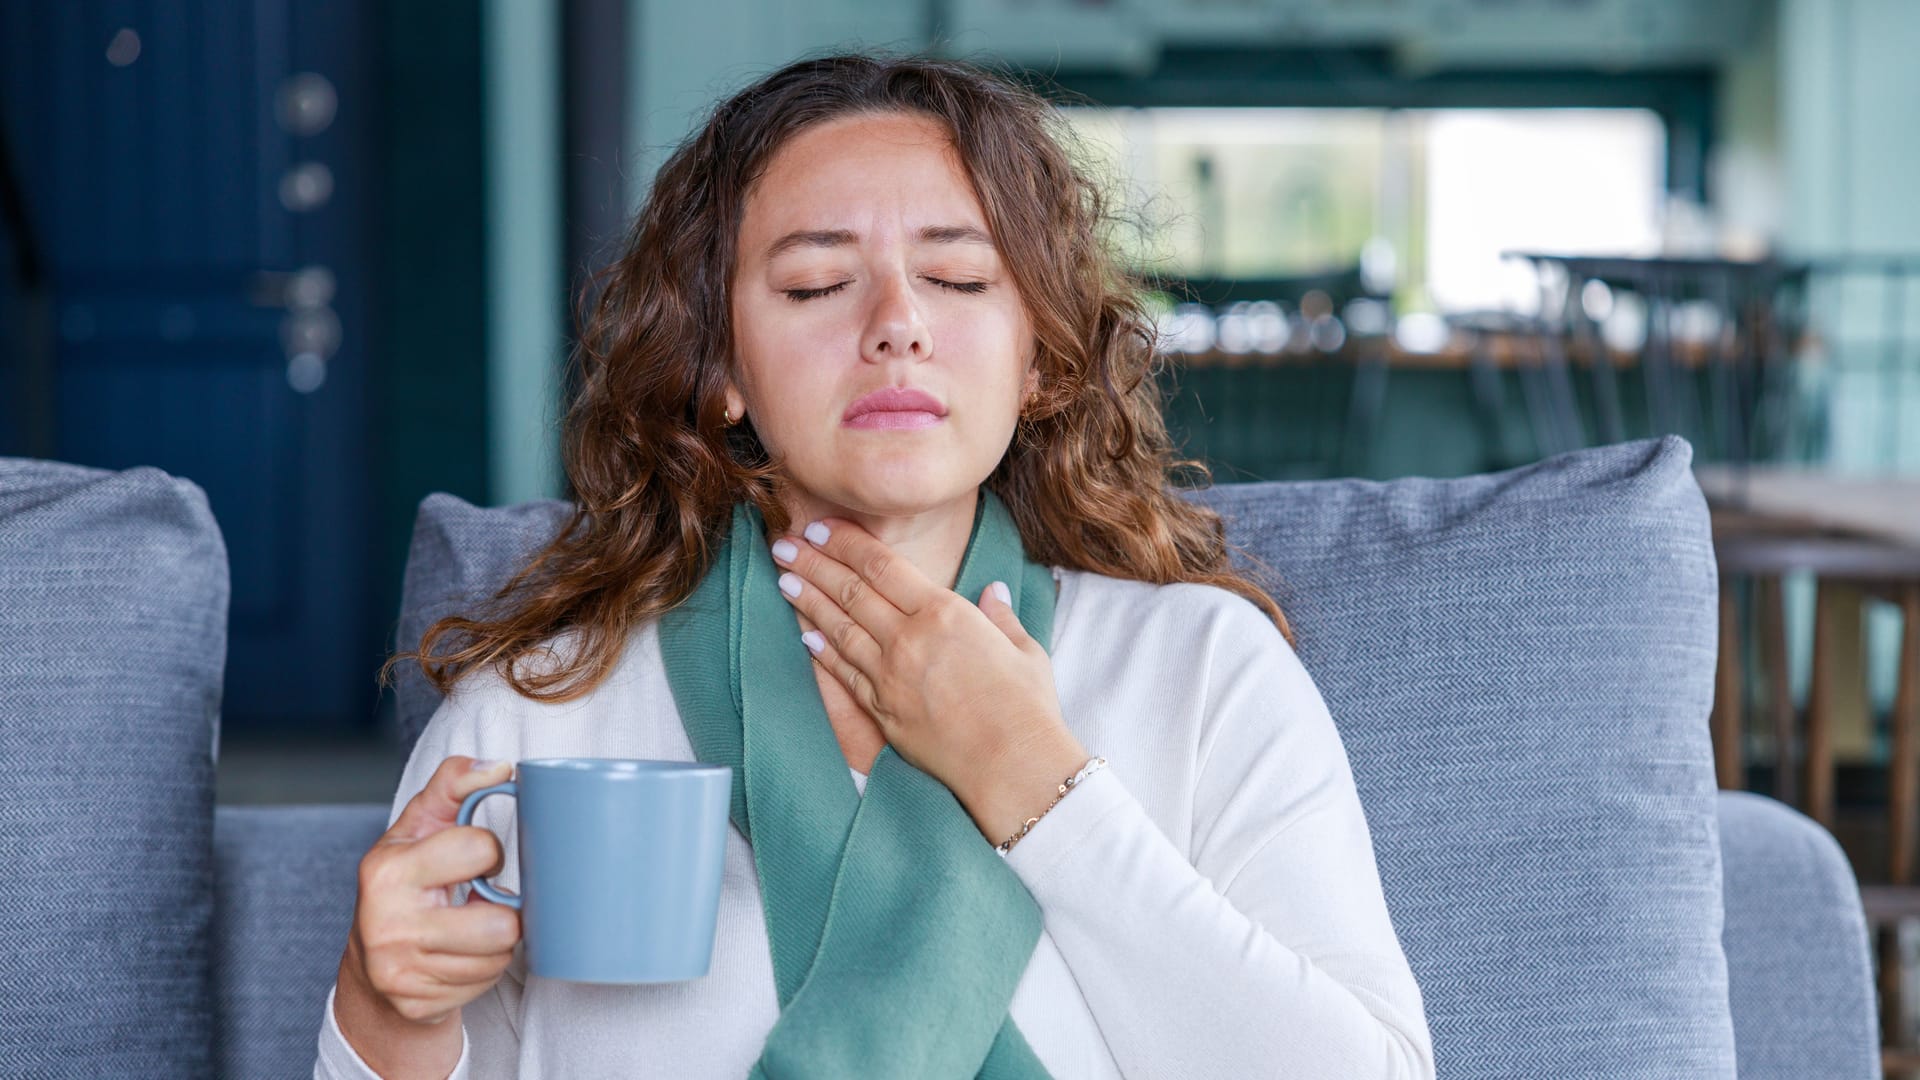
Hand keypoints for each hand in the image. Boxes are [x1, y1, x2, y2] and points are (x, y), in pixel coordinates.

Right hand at [340, 756, 522, 1027]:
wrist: (372, 962)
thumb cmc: (405, 881)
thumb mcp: (419, 826)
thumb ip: (453, 785)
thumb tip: (498, 767)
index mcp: (389, 871)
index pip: (479, 849)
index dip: (488, 852)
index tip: (474, 859)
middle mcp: (388, 924)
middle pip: (500, 923)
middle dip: (502, 909)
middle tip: (478, 901)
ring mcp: (400, 970)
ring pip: (499, 955)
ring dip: (497, 942)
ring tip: (471, 927)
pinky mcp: (416, 1004)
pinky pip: (485, 983)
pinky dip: (484, 969)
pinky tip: (462, 955)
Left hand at [769, 517, 1088, 840]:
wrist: (1012, 766)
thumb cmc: (1026, 707)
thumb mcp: (1023, 650)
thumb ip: (1000, 616)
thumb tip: (993, 593)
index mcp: (945, 613)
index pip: (881, 565)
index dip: (846, 543)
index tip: (821, 527)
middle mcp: (909, 639)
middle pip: (850, 591)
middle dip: (813, 564)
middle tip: (784, 545)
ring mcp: (889, 676)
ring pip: (838, 629)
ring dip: (807, 601)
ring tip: (784, 580)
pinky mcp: (882, 710)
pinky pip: (843, 673)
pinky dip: (822, 651)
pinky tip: (805, 634)